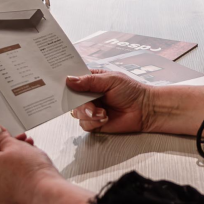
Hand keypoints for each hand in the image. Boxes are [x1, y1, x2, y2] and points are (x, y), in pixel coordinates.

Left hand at [0, 124, 90, 203]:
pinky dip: (12, 174)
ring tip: (28, 154)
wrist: (45, 193)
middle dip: (6, 148)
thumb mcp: (16, 146)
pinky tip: (26, 167)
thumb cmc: (31, 172)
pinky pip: (4, 183)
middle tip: (19, 142)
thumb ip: (2, 137)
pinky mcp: (1, 200)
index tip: (2, 134)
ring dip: (11, 160)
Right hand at [67, 69, 203, 136]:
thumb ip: (89, 81)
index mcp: (92, 80)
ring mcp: (91, 108)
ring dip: (88, 113)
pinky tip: (104, 117)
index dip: (66, 82)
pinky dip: (93, 122)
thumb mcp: (110, 80)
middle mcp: (89, 94)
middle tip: (88, 104)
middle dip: (78, 102)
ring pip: (76, 113)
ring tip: (102, 112)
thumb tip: (69, 80)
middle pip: (71, 98)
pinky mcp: (95, 122)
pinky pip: (84, 124)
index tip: (59, 84)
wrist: (144, 110)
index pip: (73, 79)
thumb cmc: (131, 91)